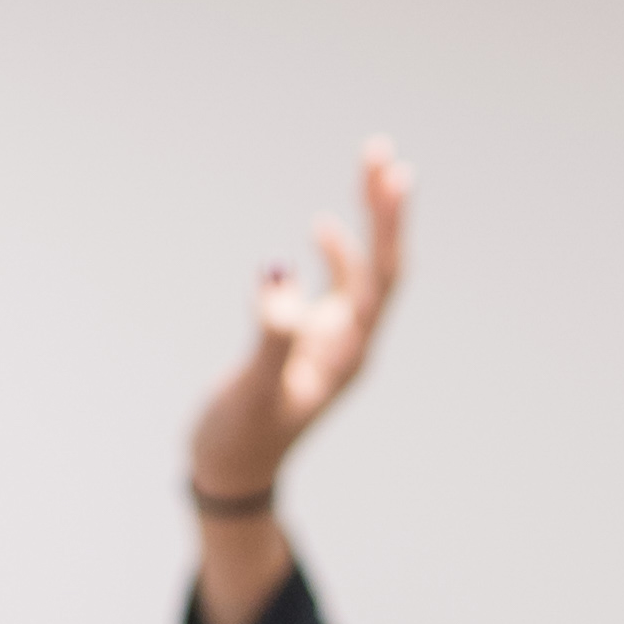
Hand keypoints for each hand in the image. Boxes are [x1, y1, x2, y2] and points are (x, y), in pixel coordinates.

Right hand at [187, 139, 410, 513]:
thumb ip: (270, 333)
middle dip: (384, 209)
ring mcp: (333, 341)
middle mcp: (350, 344)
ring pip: (362, 271)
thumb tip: (279, 275)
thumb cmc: (239, 437)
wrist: (230, 473)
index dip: (387, 226)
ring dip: (367, 221)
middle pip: (382, 266)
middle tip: (381, 150)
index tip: (392, 175)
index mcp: (347, 354)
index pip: (380, 278)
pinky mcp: (311, 342)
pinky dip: (336, 253)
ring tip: (370, 164)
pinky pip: (337, 288)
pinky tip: (323, 226)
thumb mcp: (253, 389)